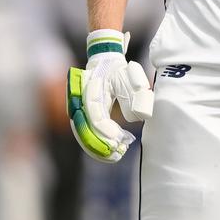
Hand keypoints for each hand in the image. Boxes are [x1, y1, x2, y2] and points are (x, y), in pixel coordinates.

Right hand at [67, 29, 153, 162]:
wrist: (103, 62)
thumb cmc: (117, 70)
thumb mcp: (129, 76)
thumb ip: (135, 92)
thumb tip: (141, 115)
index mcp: (90, 89)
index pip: (95, 115)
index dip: (106, 130)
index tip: (119, 139)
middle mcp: (79, 100)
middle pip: (85, 128)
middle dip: (101, 144)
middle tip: (118, 152)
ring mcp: (77, 109)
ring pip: (83, 134)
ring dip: (97, 148)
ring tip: (115, 156)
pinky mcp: (81, 116)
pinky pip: (85, 134)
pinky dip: (95, 146)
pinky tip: (109, 154)